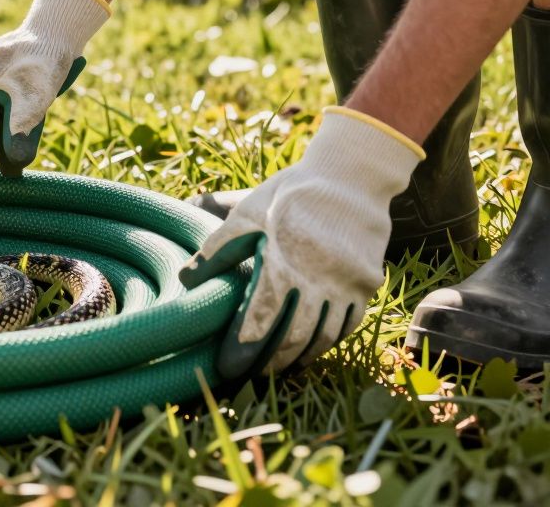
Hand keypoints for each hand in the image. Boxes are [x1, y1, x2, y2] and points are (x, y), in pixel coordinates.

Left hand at [179, 107, 424, 376]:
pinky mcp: (367, 284)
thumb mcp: (248, 213)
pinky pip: (348, 324)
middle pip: (292, 335)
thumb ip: (217, 249)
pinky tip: (312, 348)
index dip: (244, 346)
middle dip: (269, 360)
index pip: (261, 318)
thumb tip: (186, 280)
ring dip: (300, 357)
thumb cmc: (291, 194)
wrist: (351, 177)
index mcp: (282, 263)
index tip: (229, 365)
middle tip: (250, 376)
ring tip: (279, 369)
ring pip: (323, 336)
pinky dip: (329, 341)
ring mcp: (347, 285)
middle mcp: (317, 280)